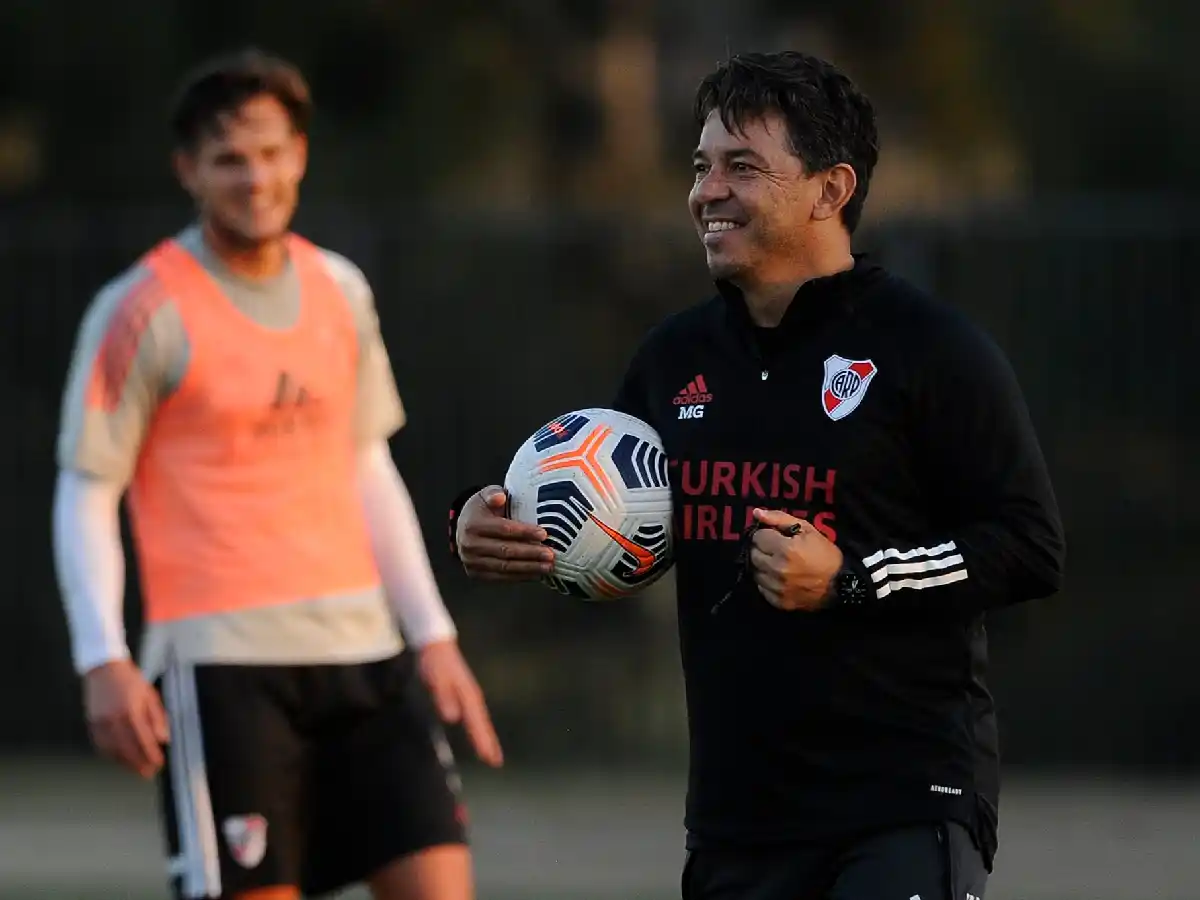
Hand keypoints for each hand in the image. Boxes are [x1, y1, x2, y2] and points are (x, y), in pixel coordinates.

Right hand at [83, 659, 169, 778]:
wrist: (104, 668)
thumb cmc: (130, 680)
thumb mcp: (150, 695)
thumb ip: (157, 718)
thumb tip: (163, 739)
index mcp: (131, 711)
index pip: (143, 740)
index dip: (151, 755)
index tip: (158, 764)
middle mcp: (114, 719)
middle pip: (127, 749)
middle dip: (138, 764)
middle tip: (148, 773)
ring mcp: (100, 723)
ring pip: (112, 750)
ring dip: (124, 762)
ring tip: (136, 768)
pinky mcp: (91, 724)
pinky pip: (100, 745)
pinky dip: (110, 755)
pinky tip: (119, 758)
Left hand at [417, 639, 503, 767]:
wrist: (435, 643)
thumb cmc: (434, 662)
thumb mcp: (436, 678)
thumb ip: (443, 697)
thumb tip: (452, 718)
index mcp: (467, 695)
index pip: (476, 723)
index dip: (482, 741)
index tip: (489, 758)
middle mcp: (473, 697)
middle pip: (483, 723)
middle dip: (489, 742)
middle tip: (496, 762)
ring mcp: (470, 695)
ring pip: (481, 720)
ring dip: (487, 737)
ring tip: (492, 753)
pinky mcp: (465, 694)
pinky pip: (476, 715)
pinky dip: (480, 727)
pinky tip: (478, 732)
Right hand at [456, 485, 554, 581]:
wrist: (462, 529)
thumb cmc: (481, 511)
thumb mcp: (485, 496)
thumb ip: (493, 493)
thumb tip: (500, 496)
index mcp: (473, 524)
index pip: (503, 529)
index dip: (524, 532)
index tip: (544, 534)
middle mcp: (469, 545)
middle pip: (505, 551)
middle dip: (531, 553)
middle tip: (550, 554)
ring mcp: (472, 562)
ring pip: (505, 567)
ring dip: (529, 568)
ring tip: (548, 566)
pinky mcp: (476, 575)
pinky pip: (501, 578)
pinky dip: (520, 577)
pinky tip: (536, 574)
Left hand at [748, 509, 843, 610]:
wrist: (841, 585)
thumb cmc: (824, 554)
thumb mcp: (807, 529)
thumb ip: (779, 518)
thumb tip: (756, 512)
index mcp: (785, 549)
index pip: (758, 537)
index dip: (767, 534)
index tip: (776, 537)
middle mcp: (777, 570)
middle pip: (753, 554)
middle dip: (762, 549)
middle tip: (776, 550)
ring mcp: (777, 588)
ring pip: (755, 572)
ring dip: (763, 566)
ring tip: (777, 564)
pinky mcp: (779, 602)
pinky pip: (762, 588)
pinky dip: (767, 582)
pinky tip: (779, 578)